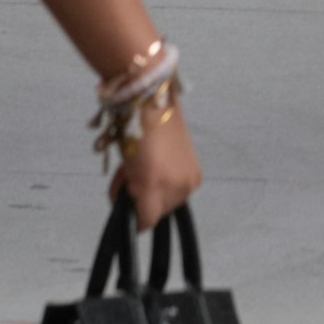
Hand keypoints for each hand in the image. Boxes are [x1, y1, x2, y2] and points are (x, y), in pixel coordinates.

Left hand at [115, 106, 202, 227]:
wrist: (154, 103)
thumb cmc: (133, 133)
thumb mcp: (126, 169)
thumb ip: (128, 194)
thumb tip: (131, 207)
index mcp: (155, 186)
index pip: (146, 220)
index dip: (134, 219)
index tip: (126, 208)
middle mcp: (178, 187)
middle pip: (159, 213)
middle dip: (144, 202)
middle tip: (132, 181)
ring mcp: (190, 180)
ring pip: (170, 203)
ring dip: (157, 193)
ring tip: (145, 171)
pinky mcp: (196, 172)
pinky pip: (180, 190)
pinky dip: (169, 184)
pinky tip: (160, 167)